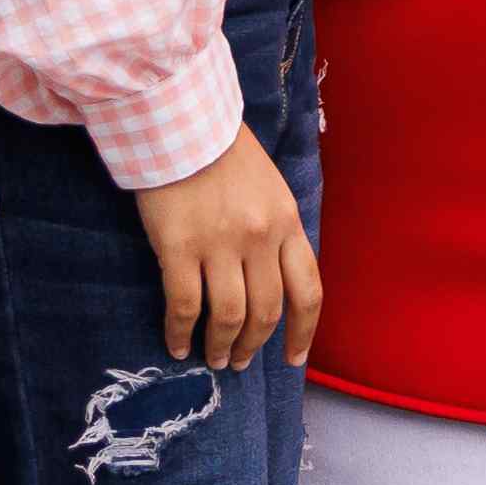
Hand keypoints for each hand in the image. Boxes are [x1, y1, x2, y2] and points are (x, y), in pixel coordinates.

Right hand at [136, 135, 321, 371]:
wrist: (180, 121)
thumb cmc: (223, 153)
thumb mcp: (268, 188)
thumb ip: (275, 230)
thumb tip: (273, 278)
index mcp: (287, 222)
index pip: (308, 290)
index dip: (304, 332)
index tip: (294, 358)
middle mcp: (260, 238)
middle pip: (267, 311)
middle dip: (255, 345)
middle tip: (241, 362)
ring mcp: (221, 244)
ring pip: (229, 316)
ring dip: (222, 346)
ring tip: (213, 359)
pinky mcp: (180, 247)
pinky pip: (185, 305)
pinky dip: (181, 332)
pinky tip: (177, 345)